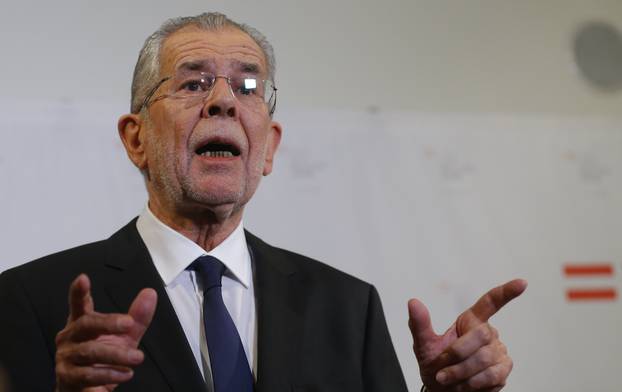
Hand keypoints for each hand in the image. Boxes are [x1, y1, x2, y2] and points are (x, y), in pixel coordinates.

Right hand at [55, 274, 156, 391]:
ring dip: (116, 354)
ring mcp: (67, 358)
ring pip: (90, 351)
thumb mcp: (124, 337)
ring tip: (137, 357)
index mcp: (82, 324)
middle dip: (108, 323)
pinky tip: (125, 373)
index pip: (79, 305)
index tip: (83, 279)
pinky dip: (109, 374)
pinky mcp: (68, 378)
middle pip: (85, 325)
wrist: (88, 390)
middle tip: (129, 324)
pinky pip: (88, 375)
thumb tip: (150, 294)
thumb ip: (137, 317)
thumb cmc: (104, 359)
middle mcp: (70, 338)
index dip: (79, 292)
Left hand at [408, 279, 526, 391]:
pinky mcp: (503, 370)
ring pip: (484, 358)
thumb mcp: (423, 345)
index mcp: (469, 320)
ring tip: (448, 379)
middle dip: (457, 353)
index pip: (491, 302)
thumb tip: (413, 302)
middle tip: (442, 366)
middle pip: (481, 334)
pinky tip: (463, 385)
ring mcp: (498, 351)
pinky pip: (492, 375)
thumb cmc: (435, 366)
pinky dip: (472, 382)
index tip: (522, 283)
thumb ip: (419, 324)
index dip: (506, 292)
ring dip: (460, 372)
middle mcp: (488, 333)